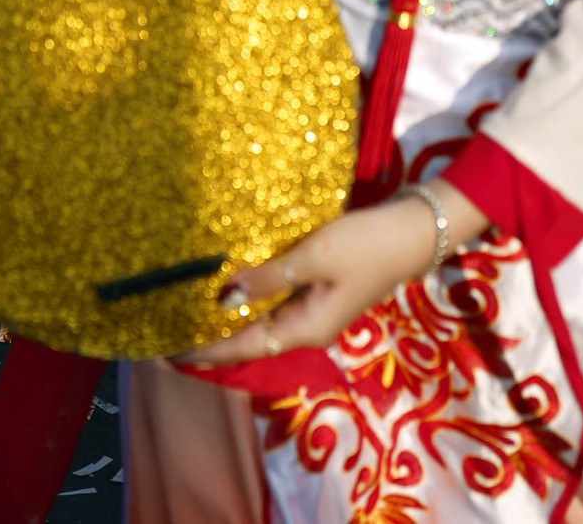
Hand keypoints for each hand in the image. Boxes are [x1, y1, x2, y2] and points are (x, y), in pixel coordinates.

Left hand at [183, 185, 487, 366]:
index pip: (242, 347)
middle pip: (248, 338)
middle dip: (210, 336)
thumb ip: (268, 278)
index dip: (205, 351)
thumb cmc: (365, 245)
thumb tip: (224, 298)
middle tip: (167, 328)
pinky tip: (229, 282)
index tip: (167, 353)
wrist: (415, 230)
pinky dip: (249, 295)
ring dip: (227, 316)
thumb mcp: (313, 258)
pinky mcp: (320, 286)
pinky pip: (275, 298)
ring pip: (261, 318)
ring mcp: (314, 307)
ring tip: (187, 308)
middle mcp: (307, 325)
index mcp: (304, 328)